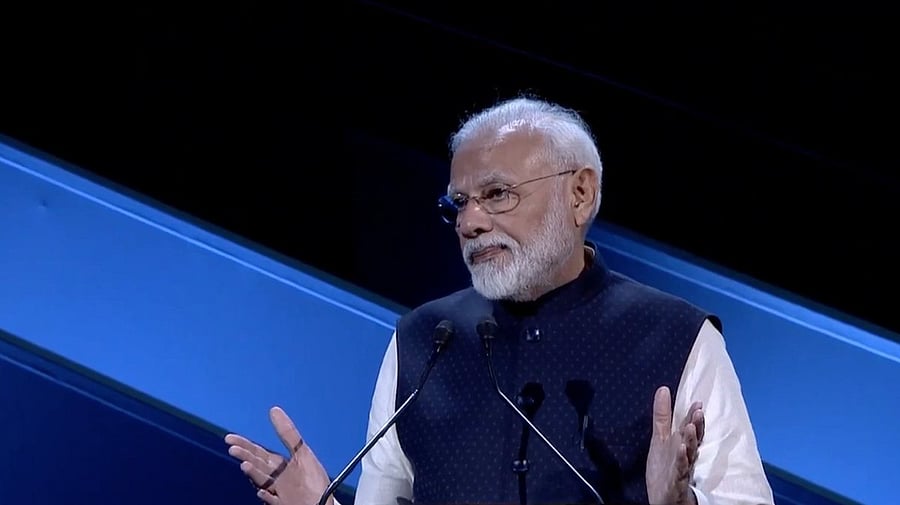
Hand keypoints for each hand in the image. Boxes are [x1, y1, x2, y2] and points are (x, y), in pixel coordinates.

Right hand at [225, 406, 332, 504]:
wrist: (324, 503)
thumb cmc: (314, 479)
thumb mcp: (302, 452)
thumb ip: (288, 433)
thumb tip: (274, 410)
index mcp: (278, 465)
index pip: (257, 453)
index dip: (244, 445)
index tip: (229, 438)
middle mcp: (275, 478)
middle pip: (257, 464)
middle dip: (245, 456)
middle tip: (233, 449)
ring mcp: (278, 492)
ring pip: (262, 480)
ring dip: (253, 473)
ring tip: (245, 465)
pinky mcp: (283, 504)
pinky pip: (272, 500)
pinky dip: (267, 496)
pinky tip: (262, 491)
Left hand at [645, 386, 703, 504]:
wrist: (664, 500)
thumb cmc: (665, 469)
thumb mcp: (659, 439)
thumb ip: (662, 416)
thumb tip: (663, 389)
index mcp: (681, 445)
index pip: (690, 429)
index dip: (693, 417)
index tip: (697, 402)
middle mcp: (685, 456)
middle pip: (691, 439)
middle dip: (695, 426)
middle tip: (699, 410)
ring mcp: (682, 470)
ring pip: (688, 454)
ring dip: (690, 441)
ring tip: (690, 426)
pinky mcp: (676, 483)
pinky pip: (680, 471)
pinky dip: (681, 460)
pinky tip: (681, 449)